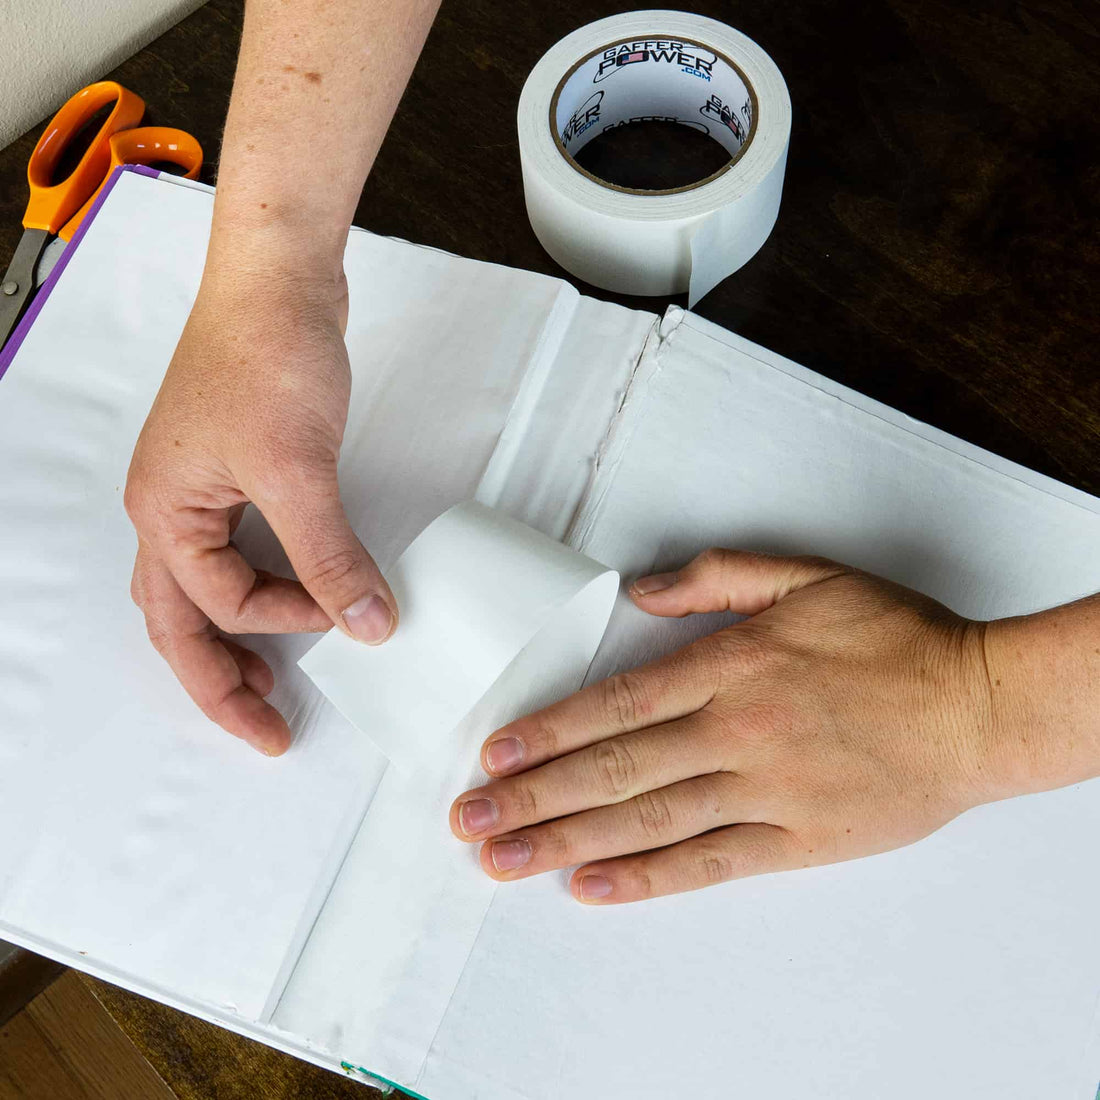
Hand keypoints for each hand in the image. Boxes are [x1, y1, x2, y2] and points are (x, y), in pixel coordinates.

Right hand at [124, 268, 396, 755]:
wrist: (280, 280)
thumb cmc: (266, 355)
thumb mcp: (298, 470)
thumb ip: (329, 555)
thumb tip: (365, 623)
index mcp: (164, 511)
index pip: (220, 603)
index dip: (288, 618)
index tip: (346, 611)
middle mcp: (169, 507)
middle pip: (180, 621)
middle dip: (219, 681)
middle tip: (263, 729)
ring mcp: (198, 488)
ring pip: (201, 590)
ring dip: (231, 638)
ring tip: (265, 680)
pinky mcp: (235, 470)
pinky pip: (236, 550)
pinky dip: (259, 586)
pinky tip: (288, 596)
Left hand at [450, 548, 1018, 903]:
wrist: (978, 706)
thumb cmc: (893, 639)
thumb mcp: (805, 578)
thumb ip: (713, 578)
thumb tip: (637, 591)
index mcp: (732, 665)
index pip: (617, 705)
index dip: (548, 731)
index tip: (493, 754)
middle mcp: (738, 730)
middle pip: (614, 769)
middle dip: (532, 797)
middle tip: (470, 820)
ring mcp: (767, 790)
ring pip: (648, 820)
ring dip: (568, 842)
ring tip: (506, 860)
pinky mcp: (798, 838)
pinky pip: (711, 862)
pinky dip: (648, 878)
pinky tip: (593, 887)